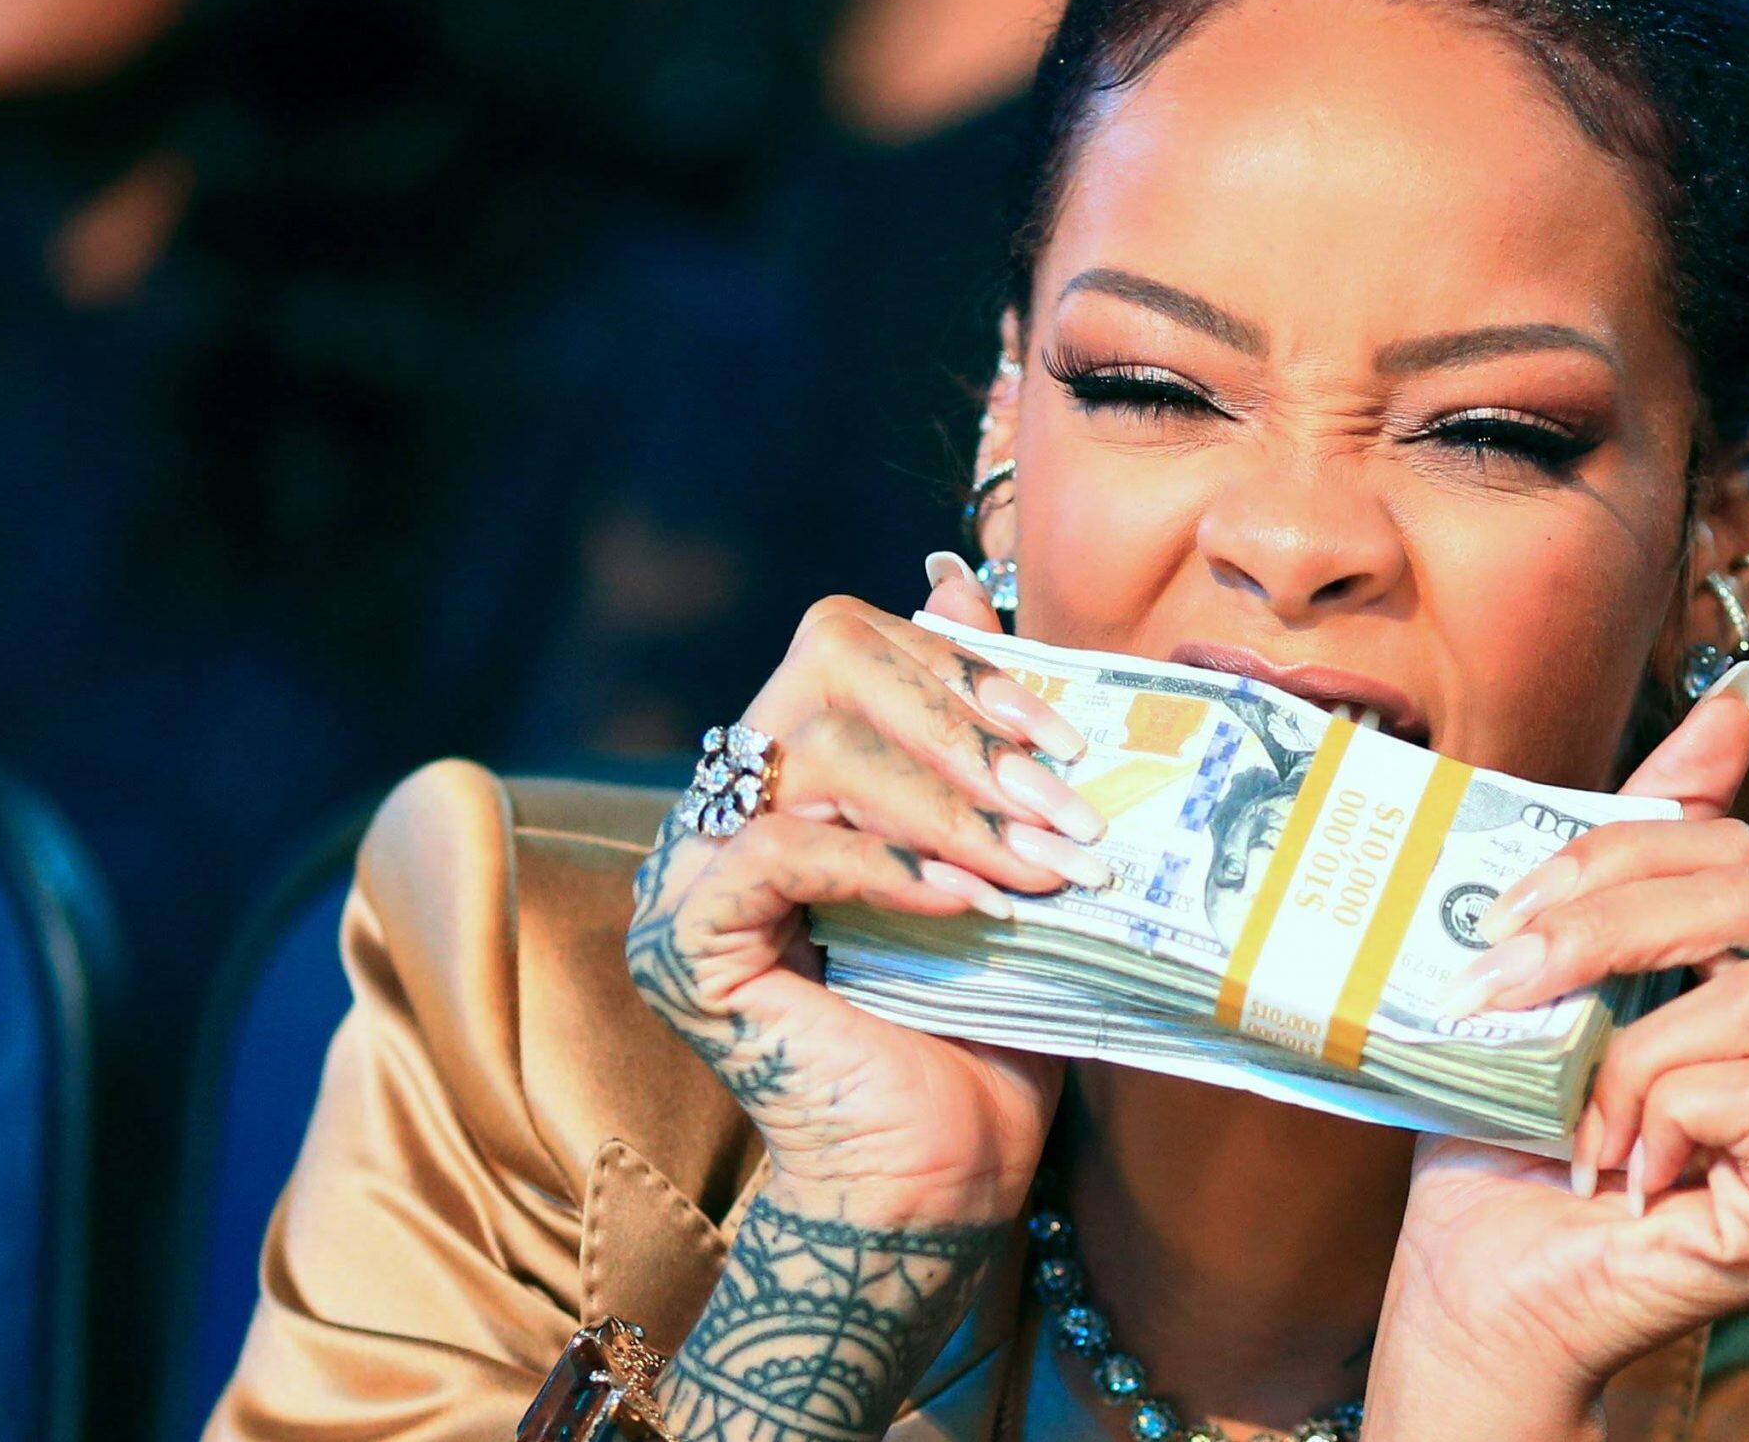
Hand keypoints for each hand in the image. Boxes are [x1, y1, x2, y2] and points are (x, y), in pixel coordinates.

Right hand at [625, 555, 1092, 1226]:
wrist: (941, 1171)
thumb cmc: (979, 1015)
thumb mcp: (1000, 848)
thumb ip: (977, 723)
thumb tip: (959, 577)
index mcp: (792, 770)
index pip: (851, 643)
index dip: (959, 665)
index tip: (1063, 735)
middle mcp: (725, 803)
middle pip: (824, 666)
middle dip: (964, 728)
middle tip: (1063, 809)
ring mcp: (690, 869)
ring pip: (813, 754)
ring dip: (951, 807)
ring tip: (1040, 870)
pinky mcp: (685, 939)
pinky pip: (778, 848)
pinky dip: (885, 864)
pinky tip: (965, 906)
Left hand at [1366, 683, 1748, 1431]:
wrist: (1477, 1282)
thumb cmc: (1507, 1129)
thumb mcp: (1548, 965)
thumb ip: (1630, 847)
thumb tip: (1728, 708)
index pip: (1734, 841)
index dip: (1614, 855)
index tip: (1505, 911)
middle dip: (1605, 928)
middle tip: (1500, 987)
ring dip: (1625, 1053)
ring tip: (1570, 1117)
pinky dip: (1666, 1117)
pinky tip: (1620, 1169)